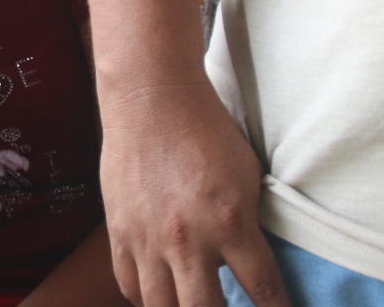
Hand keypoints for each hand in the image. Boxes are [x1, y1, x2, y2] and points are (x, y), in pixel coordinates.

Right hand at [99, 84, 290, 306]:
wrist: (150, 98)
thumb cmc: (205, 129)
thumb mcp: (246, 177)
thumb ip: (247, 224)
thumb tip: (251, 261)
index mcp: (230, 223)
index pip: (264, 289)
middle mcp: (188, 239)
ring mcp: (148, 238)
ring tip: (190, 306)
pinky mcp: (119, 231)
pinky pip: (128, 284)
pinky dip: (145, 298)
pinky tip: (159, 296)